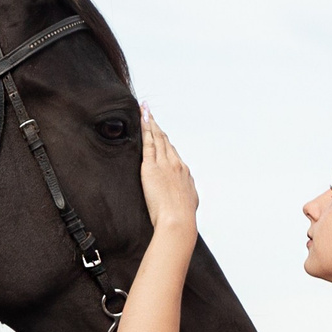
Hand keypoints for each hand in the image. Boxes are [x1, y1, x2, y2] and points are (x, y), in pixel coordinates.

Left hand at [139, 112, 198, 227]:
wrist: (178, 220)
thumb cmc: (182, 217)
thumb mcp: (188, 201)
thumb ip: (185, 193)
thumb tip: (185, 194)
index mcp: (184, 172)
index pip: (172, 152)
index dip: (166, 141)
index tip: (162, 133)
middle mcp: (175, 164)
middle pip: (165, 141)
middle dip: (157, 126)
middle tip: (150, 113)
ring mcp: (164, 164)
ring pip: (157, 138)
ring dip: (150, 123)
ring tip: (144, 111)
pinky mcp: (152, 167)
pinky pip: (148, 143)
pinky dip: (145, 129)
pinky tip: (142, 119)